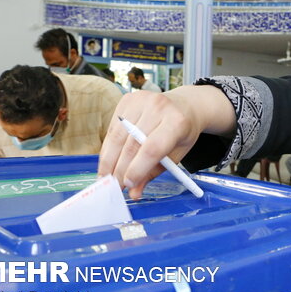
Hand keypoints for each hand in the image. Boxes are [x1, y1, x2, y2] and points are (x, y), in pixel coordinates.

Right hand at [98, 86, 235, 199]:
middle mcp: (158, 106)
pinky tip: (108, 160)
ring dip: (109, 160)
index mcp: (177, 122)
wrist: (184, 106)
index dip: (137, 169)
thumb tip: (134, 192)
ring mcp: (141, 100)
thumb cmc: (181, 132)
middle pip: (132, 143)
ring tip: (107, 177)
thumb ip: (154, 172)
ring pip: (118, 136)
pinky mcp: (128, 99)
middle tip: (114, 187)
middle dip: (120, 169)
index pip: (153, 148)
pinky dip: (108, 147)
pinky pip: (113, 127)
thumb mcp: (176, 154)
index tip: (128, 185)